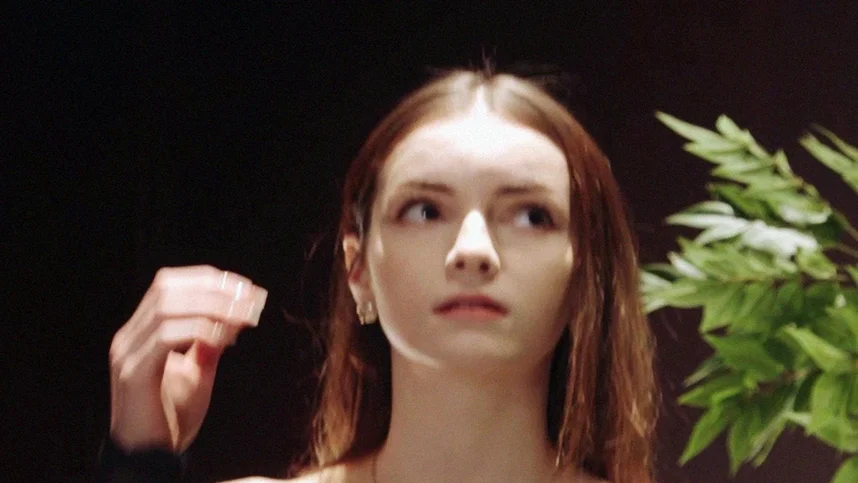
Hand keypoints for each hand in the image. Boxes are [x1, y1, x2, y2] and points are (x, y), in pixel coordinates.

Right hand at [108, 265, 266, 451]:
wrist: (150, 458)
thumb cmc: (173, 417)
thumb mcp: (199, 372)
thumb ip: (211, 342)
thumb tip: (236, 313)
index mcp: (140, 331)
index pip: (167, 283)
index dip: (206, 278)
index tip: (243, 286)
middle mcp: (128, 336)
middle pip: (166, 287)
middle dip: (212, 287)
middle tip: (248, 297)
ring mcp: (126, 353)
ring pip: (166, 307)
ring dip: (211, 306)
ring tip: (242, 316)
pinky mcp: (133, 373)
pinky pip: (165, 337)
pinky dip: (198, 330)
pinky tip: (222, 339)